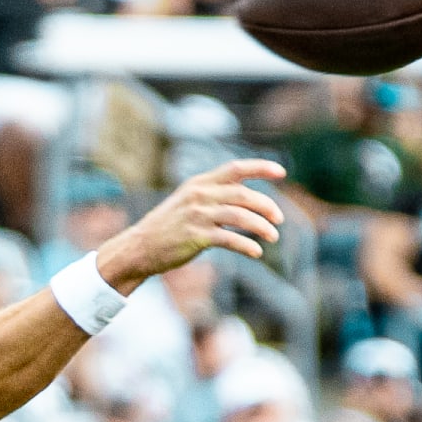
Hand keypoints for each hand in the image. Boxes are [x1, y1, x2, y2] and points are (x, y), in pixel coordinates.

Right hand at [98, 158, 285, 291]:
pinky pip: (230, 239)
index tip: (282, 172)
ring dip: (262, 227)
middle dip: (267, 206)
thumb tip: (245, 200)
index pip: (236, 168)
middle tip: (279, 220)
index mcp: (199, 183)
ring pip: (241, 217)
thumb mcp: (187, 202)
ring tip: (273, 237)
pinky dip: (247, 246)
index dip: (261, 168)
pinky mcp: (195, 237)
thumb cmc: (167, 227)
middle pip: (244, 195)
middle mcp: (199, 195)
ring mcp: (197, 216)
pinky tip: (256, 253)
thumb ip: (213, 197)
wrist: (139, 247)